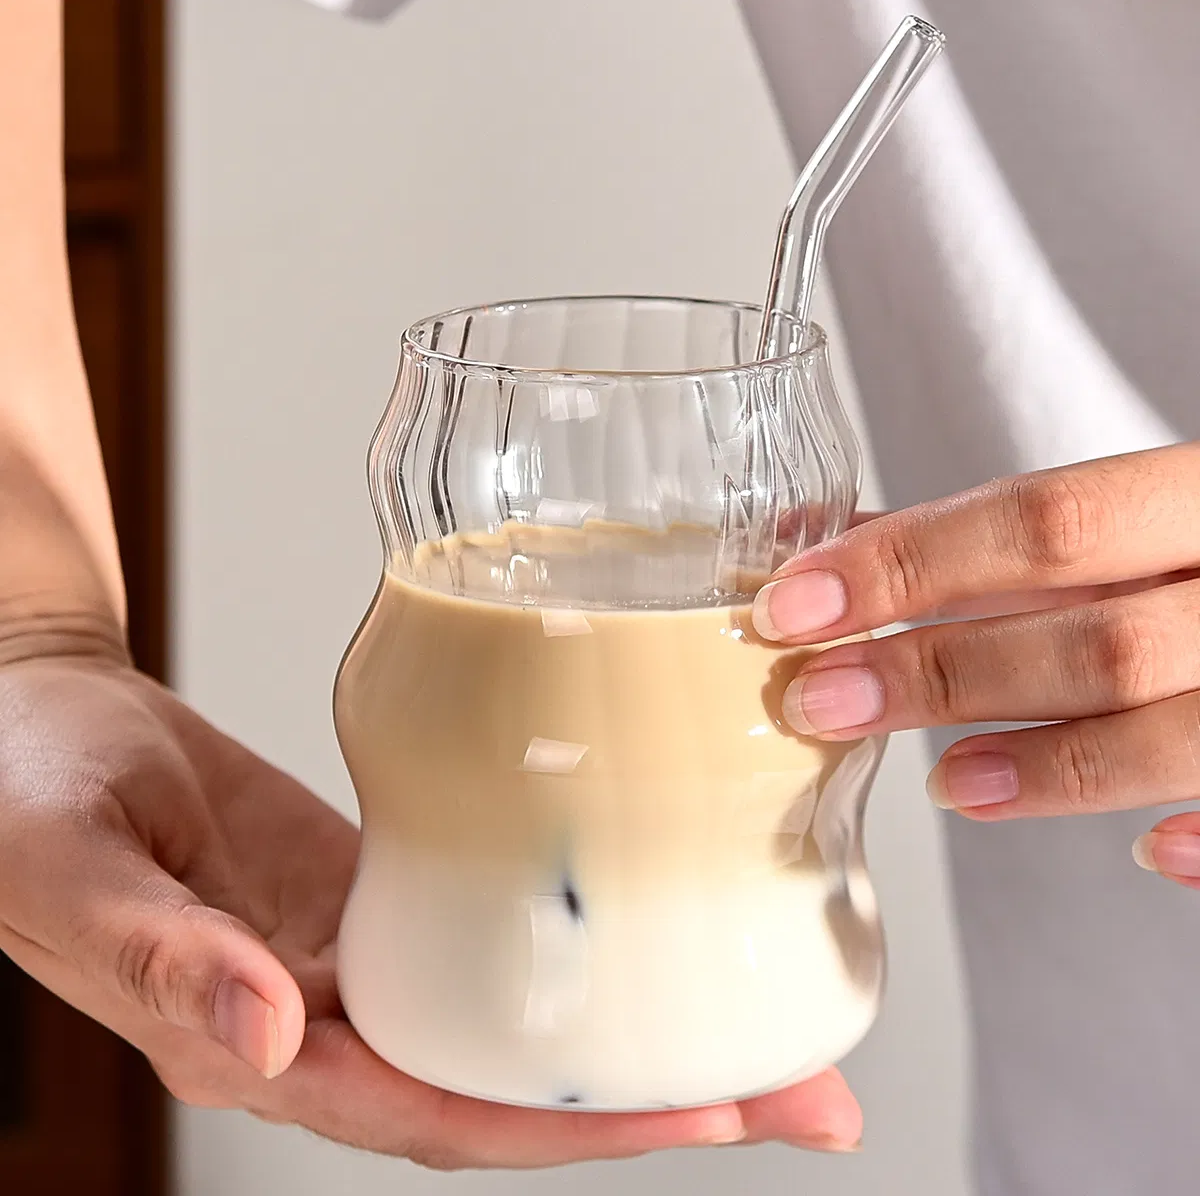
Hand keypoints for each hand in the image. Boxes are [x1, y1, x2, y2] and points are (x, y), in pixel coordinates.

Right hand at [0, 648, 862, 1166]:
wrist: (42, 722)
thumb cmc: (33, 793)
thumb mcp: (76, 867)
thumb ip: (154, 954)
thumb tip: (264, 1026)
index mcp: (256, 1039)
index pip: (438, 1117)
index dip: (569, 1128)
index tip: (702, 1111)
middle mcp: (325, 1017)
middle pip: (509, 1086)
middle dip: (652, 1101)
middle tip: (802, 1092)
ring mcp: (360, 956)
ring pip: (512, 1018)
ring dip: (632, 1028)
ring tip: (763, 1019)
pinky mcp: (378, 890)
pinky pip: (486, 936)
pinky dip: (568, 946)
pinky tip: (644, 925)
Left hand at [753, 443, 1199, 888]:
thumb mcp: (1119, 517)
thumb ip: (980, 539)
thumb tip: (818, 543)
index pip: (1045, 518)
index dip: (910, 564)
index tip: (795, 604)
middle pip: (1097, 635)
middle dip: (942, 671)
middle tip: (821, 699)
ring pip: (1175, 730)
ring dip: (1047, 765)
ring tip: (945, 784)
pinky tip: (1147, 849)